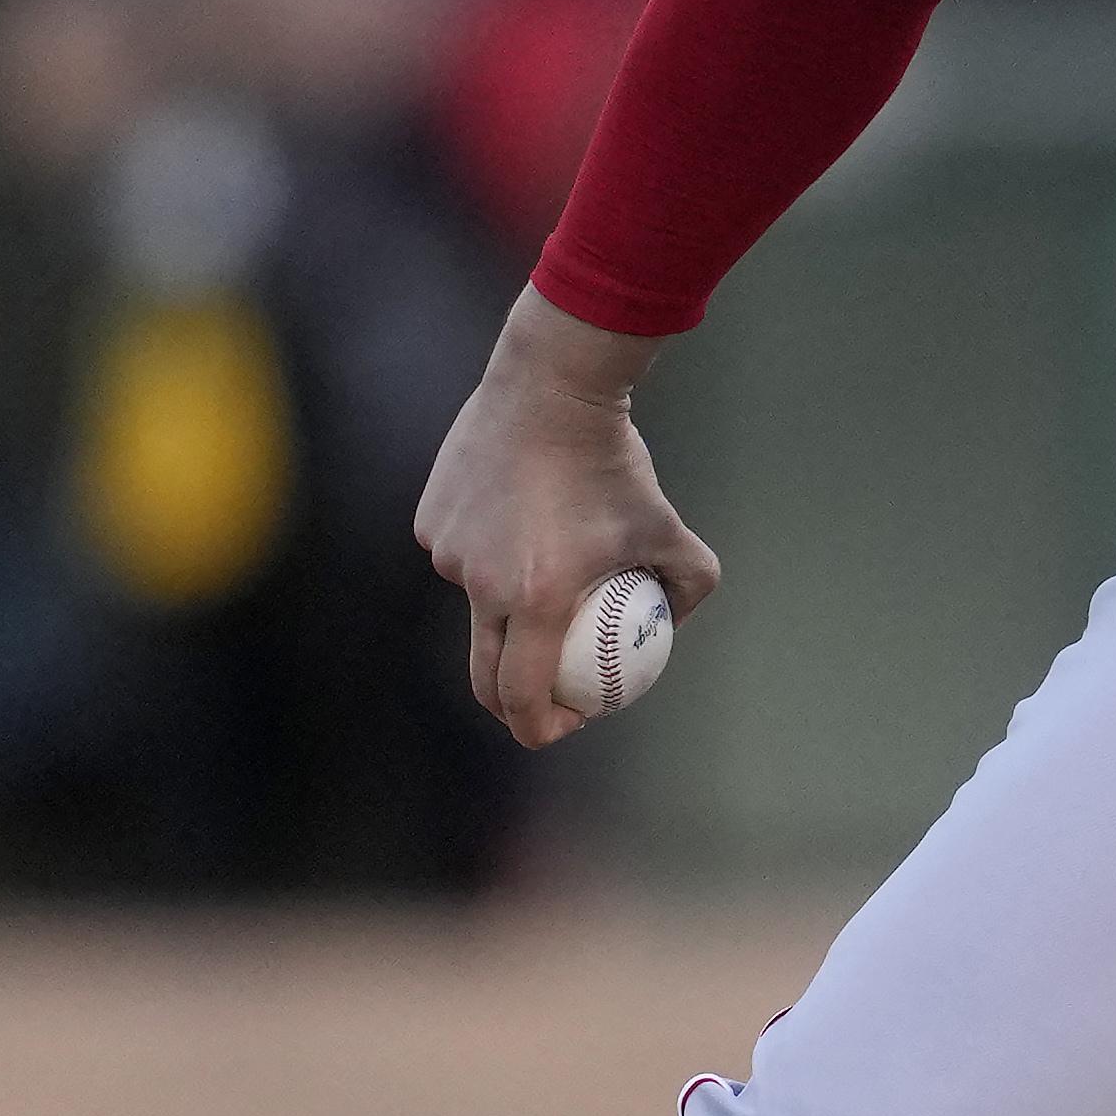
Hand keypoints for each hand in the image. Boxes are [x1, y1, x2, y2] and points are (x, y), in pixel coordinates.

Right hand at [416, 288, 721, 749]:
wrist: (550, 389)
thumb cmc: (615, 464)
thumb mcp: (670, 528)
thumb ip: (688, 586)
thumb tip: (669, 627)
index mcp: (535, 599)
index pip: (523, 694)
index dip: (540, 725)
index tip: (566, 723)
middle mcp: (479, 583)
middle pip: (485, 671)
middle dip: (512, 701)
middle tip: (548, 693)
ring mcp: (446, 552)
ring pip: (477, 601)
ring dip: (508, 604)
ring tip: (546, 565)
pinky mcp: (427, 521)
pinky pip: (460, 556)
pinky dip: (487, 554)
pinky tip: (518, 518)